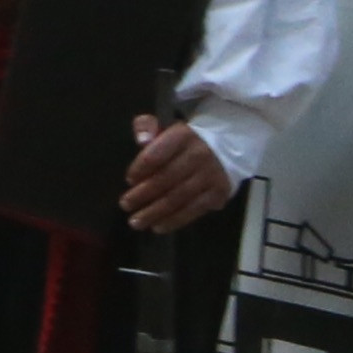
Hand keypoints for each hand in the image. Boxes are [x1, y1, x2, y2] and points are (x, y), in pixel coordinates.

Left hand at [121, 112, 234, 231]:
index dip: (140, 168)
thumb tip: (141, 140)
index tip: (128, 180)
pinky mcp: (218, 193)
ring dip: (155, 212)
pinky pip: (194, 210)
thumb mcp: (165, 127)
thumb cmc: (185, 141)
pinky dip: (175, 220)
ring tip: (136, 222)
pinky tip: (158, 227)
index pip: (156, 154)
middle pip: (166, 179)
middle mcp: (199, 156)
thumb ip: (146, 126)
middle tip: (125, 205)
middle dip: (143, 194)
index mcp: (182, 136)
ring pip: (179, 198)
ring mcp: (211, 176)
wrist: (227, 147)